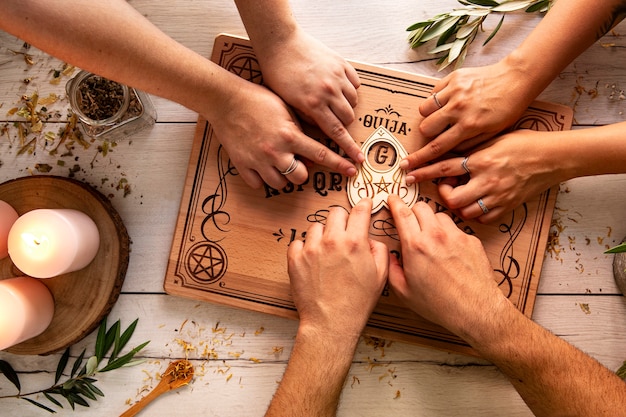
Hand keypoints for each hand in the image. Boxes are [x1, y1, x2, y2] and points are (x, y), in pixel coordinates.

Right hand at [211, 77, 357, 188]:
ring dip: (283, 176)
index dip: (339, 164)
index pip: (322, 154)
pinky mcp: (242, 165)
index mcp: (290, 135)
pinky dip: (262, 178)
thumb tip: (312, 151)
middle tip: (295, 160)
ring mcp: (258, 160)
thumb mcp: (286, 110)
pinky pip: (258, 184)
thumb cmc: (258, 100)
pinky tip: (261, 166)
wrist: (226, 100)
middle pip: (301, 176)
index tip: (352, 170)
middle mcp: (276, 151)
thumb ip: (300, 130)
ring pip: (280, 184)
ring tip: (278, 162)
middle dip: (302, 171)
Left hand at [257, 28, 363, 165]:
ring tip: (332, 103)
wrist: (280, 42)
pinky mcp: (341, 63)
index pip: (336, 132)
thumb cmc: (277, 73)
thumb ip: (305, 118)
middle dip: (343, 124)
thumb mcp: (286, 102)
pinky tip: (338, 88)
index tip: (358, 158)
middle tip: (332, 120)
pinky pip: (355, 83)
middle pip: (347, 118)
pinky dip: (350, 89)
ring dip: (346, 106)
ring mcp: (337, 76)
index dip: (348, 147)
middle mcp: (328, 91)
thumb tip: (320, 130)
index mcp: (313, 104)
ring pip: (353, 101)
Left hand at [287, 198, 388, 337]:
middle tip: (344, 233)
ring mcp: (311, 249)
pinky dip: (305, 249)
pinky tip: (313, 261)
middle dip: (342, 220)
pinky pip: (298, 242)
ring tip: (327, 254)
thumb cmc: (357, 302)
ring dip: (323, 236)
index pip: (359, 211)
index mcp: (355, 242)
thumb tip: (371, 239)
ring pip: (316, 227)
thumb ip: (379, 251)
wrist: (330, 322)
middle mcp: (332, 241)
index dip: (364, 205)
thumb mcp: (380, 276)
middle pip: (335, 213)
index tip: (363, 203)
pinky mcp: (295, 259)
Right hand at [387, 195, 506, 337]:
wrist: (475, 309)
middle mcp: (435, 235)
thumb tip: (391, 257)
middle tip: (411, 221)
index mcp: (415, 246)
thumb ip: (392, 270)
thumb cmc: (439, 304)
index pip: (402, 212)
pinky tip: (449, 251)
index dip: (395, 202)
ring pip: (439, 215)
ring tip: (431, 237)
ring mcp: (456, 235)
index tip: (393, 199)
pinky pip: (456, 228)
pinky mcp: (471, 240)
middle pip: (421, 206)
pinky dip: (449, 234)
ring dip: (431, 221)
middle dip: (413, 210)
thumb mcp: (404, 292)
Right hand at [402, 59, 535, 177]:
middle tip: (439, 131)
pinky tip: (449, 101)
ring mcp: (454, 91)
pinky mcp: (453, 78)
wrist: (516, 78)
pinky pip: (433, 93)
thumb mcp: (492, 134)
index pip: (437, 146)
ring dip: (430, 115)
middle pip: (426, 127)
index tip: (406, 165)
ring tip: (443, 115)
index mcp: (469, 125)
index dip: (419, 158)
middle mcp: (458, 108)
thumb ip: (467, 145)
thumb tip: (447, 153)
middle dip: (429, 133)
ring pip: (425, 109)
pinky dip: (437, 99)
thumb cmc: (507, 109)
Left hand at [406, 129, 558, 221]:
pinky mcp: (507, 207)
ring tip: (463, 195)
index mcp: (480, 159)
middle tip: (448, 187)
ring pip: (465, 210)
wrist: (552, 157)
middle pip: (451, 197)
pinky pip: (483, 218)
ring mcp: (497, 195)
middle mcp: (486, 179)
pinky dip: (476, 213)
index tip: (407, 174)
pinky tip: (477, 203)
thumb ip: (468, 150)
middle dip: (444, 194)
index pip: (442, 167)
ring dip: (459, 205)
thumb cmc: (522, 144)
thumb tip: (444, 153)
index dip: (422, 171)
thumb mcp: (491, 139)